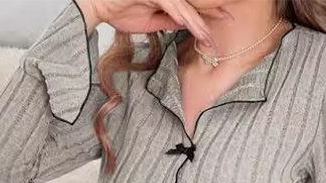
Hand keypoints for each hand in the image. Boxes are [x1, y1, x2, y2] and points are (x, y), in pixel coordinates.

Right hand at [78, 0, 219, 46]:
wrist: (97, 6)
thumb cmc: (118, 10)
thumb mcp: (150, 21)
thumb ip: (168, 21)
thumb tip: (185, 26)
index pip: (189, 4)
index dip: (207, 11)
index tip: (223, 18)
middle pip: (191, 1)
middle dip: (210, 10)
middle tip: (228, 17)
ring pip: (183, 4)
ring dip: (196, 21)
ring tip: (207, 36)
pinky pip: (171, 3)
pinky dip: (182, 15)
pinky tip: (191, 26)